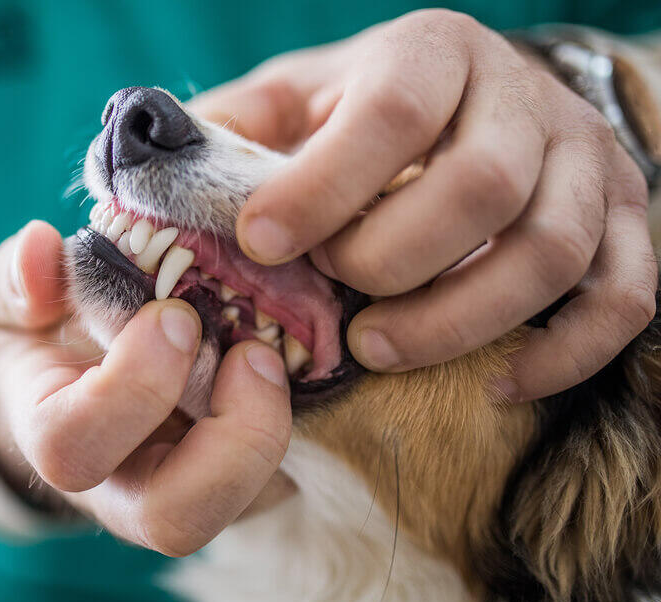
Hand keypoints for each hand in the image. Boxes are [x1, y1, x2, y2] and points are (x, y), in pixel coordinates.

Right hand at [0, 221, 295, 555]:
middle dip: (227, 438)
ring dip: (273, 432)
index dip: (131, 388)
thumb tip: (40, 247)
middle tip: (252, 352)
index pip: (75, 447)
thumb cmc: (43, 337)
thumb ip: (21, 276)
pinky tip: (301, 360)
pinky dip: (305, 424)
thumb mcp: (16, 299)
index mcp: (55, 438)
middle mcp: (121, 489)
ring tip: (274, 355)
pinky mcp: (241, 485)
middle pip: (174, 521)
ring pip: (242, 509)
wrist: (71, 385)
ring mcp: (184, 494)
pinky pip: (285, 480)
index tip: (174, 314)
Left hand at [190, 9, 655, 401]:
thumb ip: (227, 133)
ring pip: (554, 250)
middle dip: (394, 259)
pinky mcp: (625, 223)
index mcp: (431, 54)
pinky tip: (494, 385)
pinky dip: (564, 353)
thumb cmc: (357, 115)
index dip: (325, 185)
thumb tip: (148, 179)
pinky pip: (624, 298)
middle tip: (334, 299)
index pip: (392, 112)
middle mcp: (521, 98)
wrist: (468, 103)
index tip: (262, 242)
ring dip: (462, 318)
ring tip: (379, 349)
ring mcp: (586, 161)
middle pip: (481, 186)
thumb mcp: (288, 102)